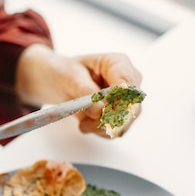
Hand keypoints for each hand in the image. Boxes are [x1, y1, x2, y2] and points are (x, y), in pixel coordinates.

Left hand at [15, 44, 142, 136]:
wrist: (63, 83)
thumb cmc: (68, 74)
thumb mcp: (71, 77)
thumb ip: (86, 91)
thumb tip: (99, 110)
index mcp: (118, 64)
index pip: (128, 86)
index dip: (118, 103)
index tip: (101, 112)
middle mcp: (128, 82)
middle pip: (131, 108)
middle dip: (107, 120)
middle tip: (86, 123)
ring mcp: (127, 100)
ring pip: (124, 123)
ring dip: (100, 127)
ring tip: (82, 122)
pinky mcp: (121, 116)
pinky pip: (114, 131)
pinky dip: (98, 131)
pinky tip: (86, 124)